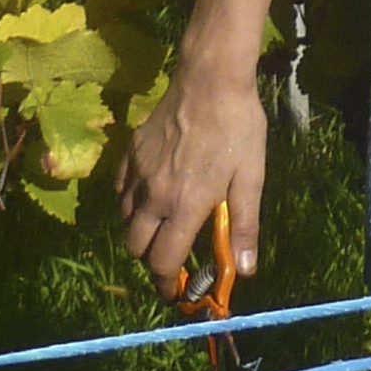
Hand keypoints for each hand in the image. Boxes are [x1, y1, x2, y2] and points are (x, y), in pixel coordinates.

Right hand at [113, 43, 267, 297]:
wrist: (210, 79)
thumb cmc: (238, 128)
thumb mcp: (251, 178)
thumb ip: (244, 226)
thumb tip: (244, 270)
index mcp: (185, 206)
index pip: (163, 262)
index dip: (168, 284)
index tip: (178, 291)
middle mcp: (154, 195)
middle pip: (135, 247)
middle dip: (151, 260)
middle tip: (171, 257)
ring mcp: (137, 173)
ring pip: (124, 219)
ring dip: (141, 230)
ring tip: (164, 224)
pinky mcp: (130, 153)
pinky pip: (120, 190)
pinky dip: (130, 201)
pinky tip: (152, 193)